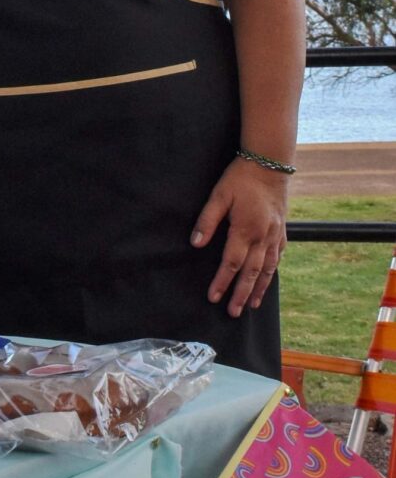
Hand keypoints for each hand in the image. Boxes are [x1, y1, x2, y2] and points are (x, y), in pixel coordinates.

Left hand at [190, 158, 289, 316]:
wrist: (269, 164)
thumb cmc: (240, 179)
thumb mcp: (218, 196)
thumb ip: (206, 221)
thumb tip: (196, 243)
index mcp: (245, 229)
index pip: (231, 263)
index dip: (221, 282)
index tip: (213, 297)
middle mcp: (263, 236)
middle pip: (251, 272)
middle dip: (241, 294)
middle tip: (233, 313)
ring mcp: (275, 235)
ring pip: (268, 269)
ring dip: (259, 288)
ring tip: (252, 305)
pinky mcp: (282, 231)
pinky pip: (278, 257)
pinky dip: (272, 272)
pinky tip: (267, 281)